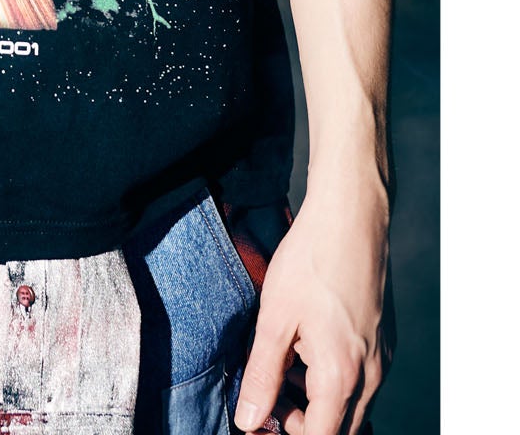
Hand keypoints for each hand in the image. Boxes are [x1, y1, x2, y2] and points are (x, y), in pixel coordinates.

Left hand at [232, 174, 392, 434]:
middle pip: (338, 427)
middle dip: (302, 420)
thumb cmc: (312, 262)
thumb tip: (248, 420)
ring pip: (350, 406)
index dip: (287, 431)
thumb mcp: (274, 319)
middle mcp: (371, 378)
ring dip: (316, 399)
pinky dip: (333, 378)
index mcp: (341, 377)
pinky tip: (306, 344)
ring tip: (284, 360)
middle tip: (269, 389)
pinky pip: (361, 381)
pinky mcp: (383, 343)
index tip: (261, 414)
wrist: (351, 219)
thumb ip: (262, 375)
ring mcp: (382, 361)